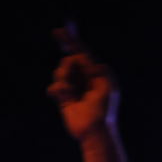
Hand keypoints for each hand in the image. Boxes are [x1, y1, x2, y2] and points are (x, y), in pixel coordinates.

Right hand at [47, 25, 118, 142]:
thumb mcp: (106, 86)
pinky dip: (58, 90)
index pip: (81, 52)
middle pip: (69, 60)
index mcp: (95, 72)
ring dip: (65, 80)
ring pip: (60, 72)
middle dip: (68, 68)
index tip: (59, 31)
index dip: (71, 40)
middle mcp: (83, 77)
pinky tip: (65, 97)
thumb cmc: (104, 110)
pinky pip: (54, 87)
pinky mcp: (63, 98)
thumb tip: (92, 60)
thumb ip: (100, 70)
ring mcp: (73, 87)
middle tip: (73, 81)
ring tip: (72, 93)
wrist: (94, 131)